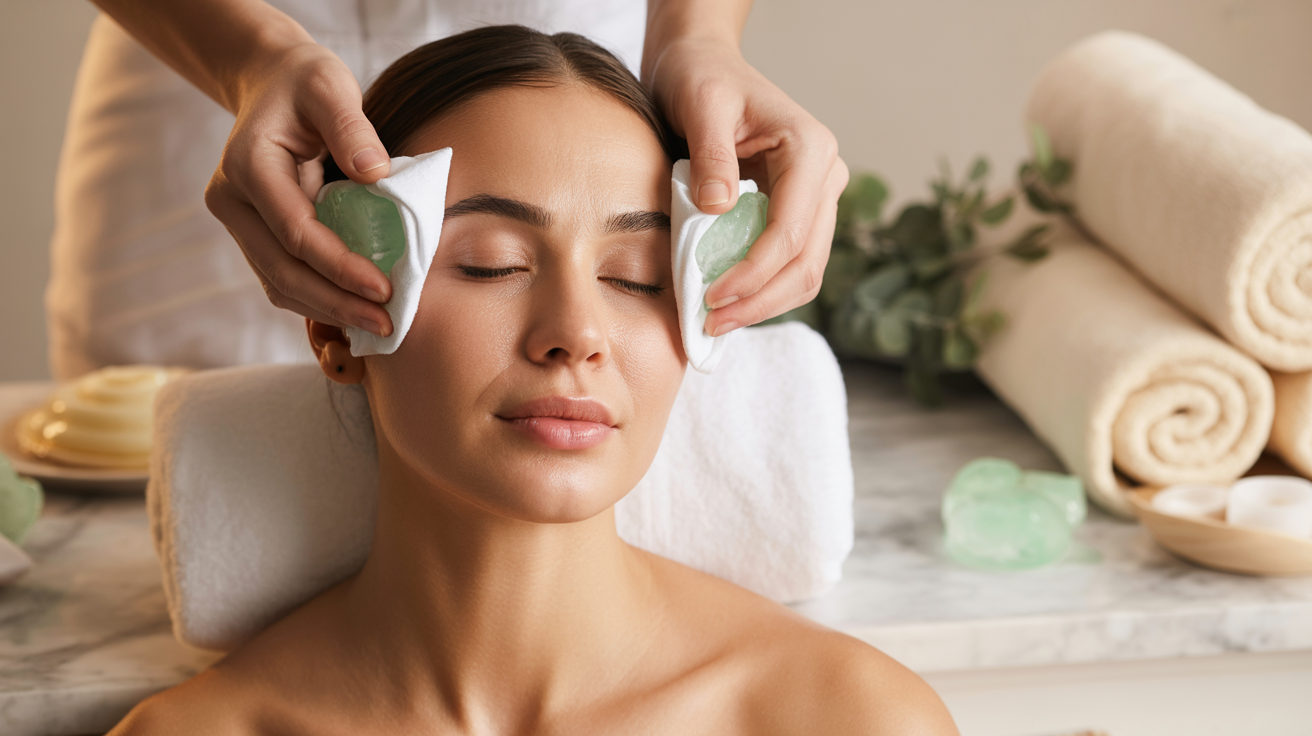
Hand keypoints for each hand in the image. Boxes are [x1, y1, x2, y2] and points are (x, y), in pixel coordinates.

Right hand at [203, 42, 394, 335]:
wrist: (272, 84)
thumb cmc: (306, 83)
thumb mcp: (330, 86)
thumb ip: (351, 126)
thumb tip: (377, 174)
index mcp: (248, 165)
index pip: (296, 231)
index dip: (340, 266)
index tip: (385, 288)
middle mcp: (232, 200)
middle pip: (282, 270)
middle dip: (337, 303)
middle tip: (388, 324)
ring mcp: (238, 221)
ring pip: (278, 283)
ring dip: (328, 310)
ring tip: (378, 324)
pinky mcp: (253, 234)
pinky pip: (282, 277)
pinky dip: (319, 298)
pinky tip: (356, 308)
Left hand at [648, 38, 848, 336]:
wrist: (703, 66)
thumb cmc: (701, 79)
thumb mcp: (701, 105)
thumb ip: (711, 156)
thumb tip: (717, 209)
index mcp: (810, 150)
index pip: (790, 231)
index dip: (753, 273)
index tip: (711, 298)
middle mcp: (824, 176)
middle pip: (805, 262)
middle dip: (759, 300)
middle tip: (709, 324)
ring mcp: (815, 198)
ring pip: (805, 272)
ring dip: (763, 304)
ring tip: (715, 322)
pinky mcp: (797, 213)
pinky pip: (789, 264)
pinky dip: (761, 290)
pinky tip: (727, 303)